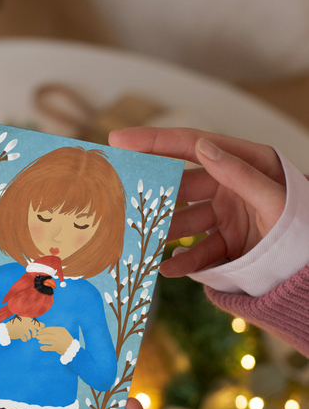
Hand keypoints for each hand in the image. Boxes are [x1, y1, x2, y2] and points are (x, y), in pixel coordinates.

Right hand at [6, 317, 43, 341]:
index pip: (38, 325)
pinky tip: (24, 339)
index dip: (40, 329)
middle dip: (34, 334)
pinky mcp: (20, 333)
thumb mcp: (25, 320)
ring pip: (30, 336)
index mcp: (29, 320)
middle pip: (35, 331)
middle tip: (33, 335)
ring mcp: (24, 329)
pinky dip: (25, 339)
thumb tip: (44, 325)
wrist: (7, 326)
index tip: (39, 331)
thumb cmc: (18, 322)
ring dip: (29, 337)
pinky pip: (25, 339)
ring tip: (27, 337)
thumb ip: (34, 322)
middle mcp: (27, 324)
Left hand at [37, 326, 73, 354]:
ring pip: (47, 341)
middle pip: (47, 335)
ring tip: (39, 341)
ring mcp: (57, 341)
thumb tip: (44, 330)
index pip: (49, 329)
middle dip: (41, 336)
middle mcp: (58, 335)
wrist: (72, 347)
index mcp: (60, 330)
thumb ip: (55, 330)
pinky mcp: (56, 348)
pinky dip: (44, 348)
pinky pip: (48, 347)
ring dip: (42, 341)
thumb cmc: (66, 338)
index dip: (43, 330)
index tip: (40, 331)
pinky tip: (41, 348)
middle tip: (37, 336)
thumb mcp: (62, 332)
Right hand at [109, 127, 286, 276]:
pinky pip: (199, 252)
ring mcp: (227, 217)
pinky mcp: (228, 245)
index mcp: (243, 162)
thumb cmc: (302, 222)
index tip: (119, 140)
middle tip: (119, 198)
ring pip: (184, 222)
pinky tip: (166, 268)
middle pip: (181, 186)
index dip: (153, 141)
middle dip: (151, 194)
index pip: (190, 145)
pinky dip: (183, 261)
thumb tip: (201, 146)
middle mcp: (229, 186)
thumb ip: (237, 172)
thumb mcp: (274, 196)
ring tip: (139, 241)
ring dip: (162, 232)